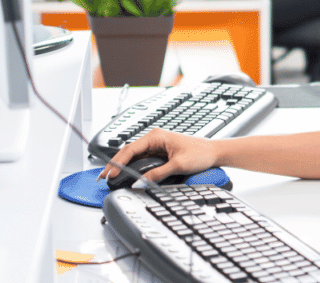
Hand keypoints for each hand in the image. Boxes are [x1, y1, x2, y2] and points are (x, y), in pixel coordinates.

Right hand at [99, 128, 216, 183]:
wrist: (214, 152)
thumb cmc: (200, 153)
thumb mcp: (178, 165)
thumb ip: (157, 174)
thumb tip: (140, 182)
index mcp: (156, 136)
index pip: (130, 149)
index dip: (117, 162)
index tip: (109, 173)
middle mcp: (155, 138)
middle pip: (129, 151)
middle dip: (115, 164)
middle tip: (104, 177)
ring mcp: (157, 145)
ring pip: (134, 155)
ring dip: (122, 165)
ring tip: (111, 177)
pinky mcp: (160, 152)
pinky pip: (142, 158)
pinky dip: (132, 166)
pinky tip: (126, 173)